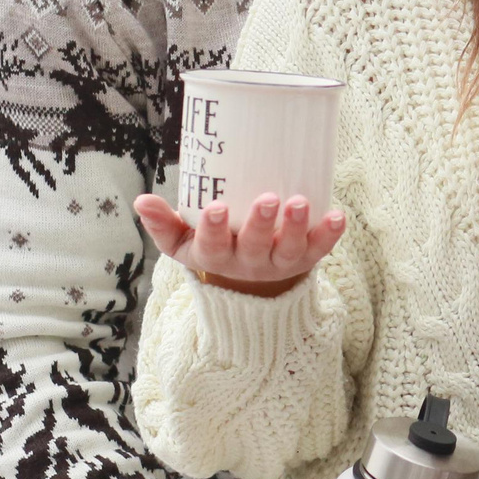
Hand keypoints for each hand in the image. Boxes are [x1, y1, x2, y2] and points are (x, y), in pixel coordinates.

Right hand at [136, 192, 344, 297]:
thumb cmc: (213, 245)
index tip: (217, 208)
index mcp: (216, 256)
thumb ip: (163, 223)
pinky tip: (337, 216)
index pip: (212, 246)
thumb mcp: (183, 241)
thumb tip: (140, 201)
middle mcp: (248, 263)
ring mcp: (279, 263)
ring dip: (296, 227)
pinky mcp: (305, 258)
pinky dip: (329, 234)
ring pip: (289, 250)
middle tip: (267, 199)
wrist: (248, 280)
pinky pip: (319, 249)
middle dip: (261, 224)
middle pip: (255, 246)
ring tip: (300, 202)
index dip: (214, 229)